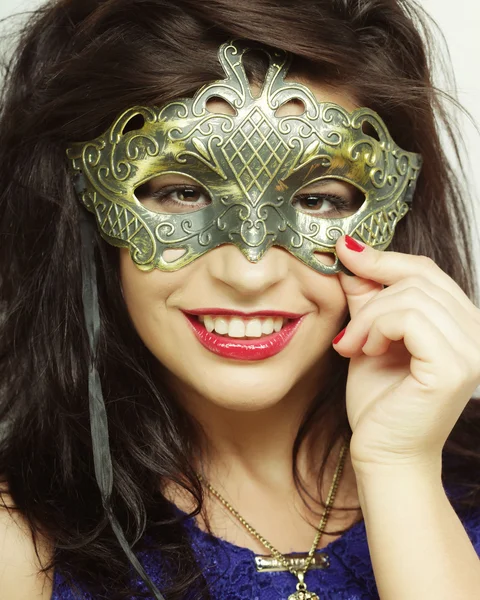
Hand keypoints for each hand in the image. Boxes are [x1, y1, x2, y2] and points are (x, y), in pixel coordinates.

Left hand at [333, 235, 479, 472]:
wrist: (382, 453)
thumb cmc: (379, 403)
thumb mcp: (369, 337)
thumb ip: (368, 299)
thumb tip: (352, 254)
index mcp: (460, 324)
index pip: (426, 271)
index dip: (384, 258)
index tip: (346, 251)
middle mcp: (476, 333)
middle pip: (418, 278)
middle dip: (370, 298)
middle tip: (348, 334)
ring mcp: (472, 349)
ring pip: (411, 296)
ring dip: (369, 318)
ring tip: (354, 346)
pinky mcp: (455, 366)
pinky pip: (410, 318)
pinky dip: (378, 328)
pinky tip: (367, 351)